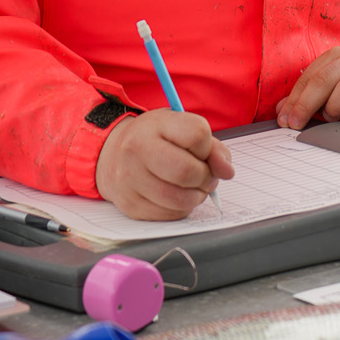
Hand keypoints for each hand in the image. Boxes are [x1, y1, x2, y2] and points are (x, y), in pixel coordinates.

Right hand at [96, 109, 233, 218]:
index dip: (208, 147)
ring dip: (196, 196)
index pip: (198, 135)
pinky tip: (177, 196)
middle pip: (188, 172)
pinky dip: (182, 208)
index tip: (201, 150)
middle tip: (204, 176)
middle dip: (206, 177)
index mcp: (154, 125)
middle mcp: (137, 150)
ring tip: (193, 187)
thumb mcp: (181, 129)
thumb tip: (227, 171)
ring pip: (180, 199)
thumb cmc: (155, 140)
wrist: (112, 155)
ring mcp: (130, 179)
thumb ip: (212, 147)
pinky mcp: (130, 205)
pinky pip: (170, 215)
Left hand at [276, 47, 339, 130]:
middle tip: (297, 124)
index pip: (309, 78)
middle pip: (324, 78)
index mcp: (334, 58)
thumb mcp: (330, 95)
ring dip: (336, 103)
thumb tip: (281, 112)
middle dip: (306, 104)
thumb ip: (307, 100)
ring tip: (332, 117)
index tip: (285, 121)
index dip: (294, 100)